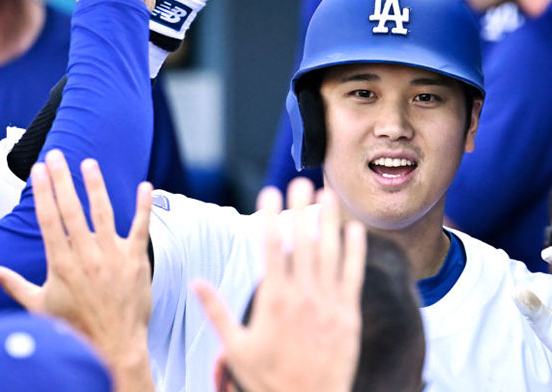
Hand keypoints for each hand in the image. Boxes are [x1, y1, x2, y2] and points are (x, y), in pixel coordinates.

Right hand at [0, 149, 153, 388]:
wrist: (114, 344)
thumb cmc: (75, 327)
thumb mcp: (39, 306)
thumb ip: (14, 284)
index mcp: (61, 263)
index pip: (49, 219)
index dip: (43, 192)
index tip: (38, 170)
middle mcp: (85, 255)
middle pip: (71, 209)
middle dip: (62, 180)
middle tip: (57, 155)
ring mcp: (112, 255)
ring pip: (103, 212)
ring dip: (96, 185)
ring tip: (89, 163)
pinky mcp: (136, 259)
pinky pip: (141, 227)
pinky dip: (143, 206)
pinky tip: (146, 185)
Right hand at [193, 178, 365, 391]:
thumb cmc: (267, 379)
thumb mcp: (235, 348)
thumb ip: (216, 311)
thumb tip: (195, 282)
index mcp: (274, 300)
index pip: (271, 247)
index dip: (270, 216)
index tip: (269, 192)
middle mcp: (303, 296)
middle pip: (303, 241)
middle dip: (301, 208)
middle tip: (300, 180)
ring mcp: (329, 303)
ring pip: (331, 252)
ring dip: (330, 220)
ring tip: (328, 194)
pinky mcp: (349, 314)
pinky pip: (354, 275)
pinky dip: (355, 250)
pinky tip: (355, 229)